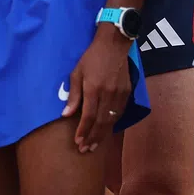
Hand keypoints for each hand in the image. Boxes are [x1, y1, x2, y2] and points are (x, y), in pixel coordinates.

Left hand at [62, 28, 134, 153]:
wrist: (114, 45)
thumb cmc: (91, 58)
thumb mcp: (76, 73)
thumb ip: (73, 95)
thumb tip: (66, 115)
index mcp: (94, 89)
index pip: (89, 116)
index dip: (83, 131)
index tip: (78, 142)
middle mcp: (108, 94)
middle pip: (101, 122)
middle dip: (93, 138)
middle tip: (85, 149)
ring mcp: (120, 94)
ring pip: (112, 120)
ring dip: (103, 134)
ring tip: (95, 145)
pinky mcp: (127, 92)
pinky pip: (119, 113)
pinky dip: (112, 124)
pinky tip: (106, 130)